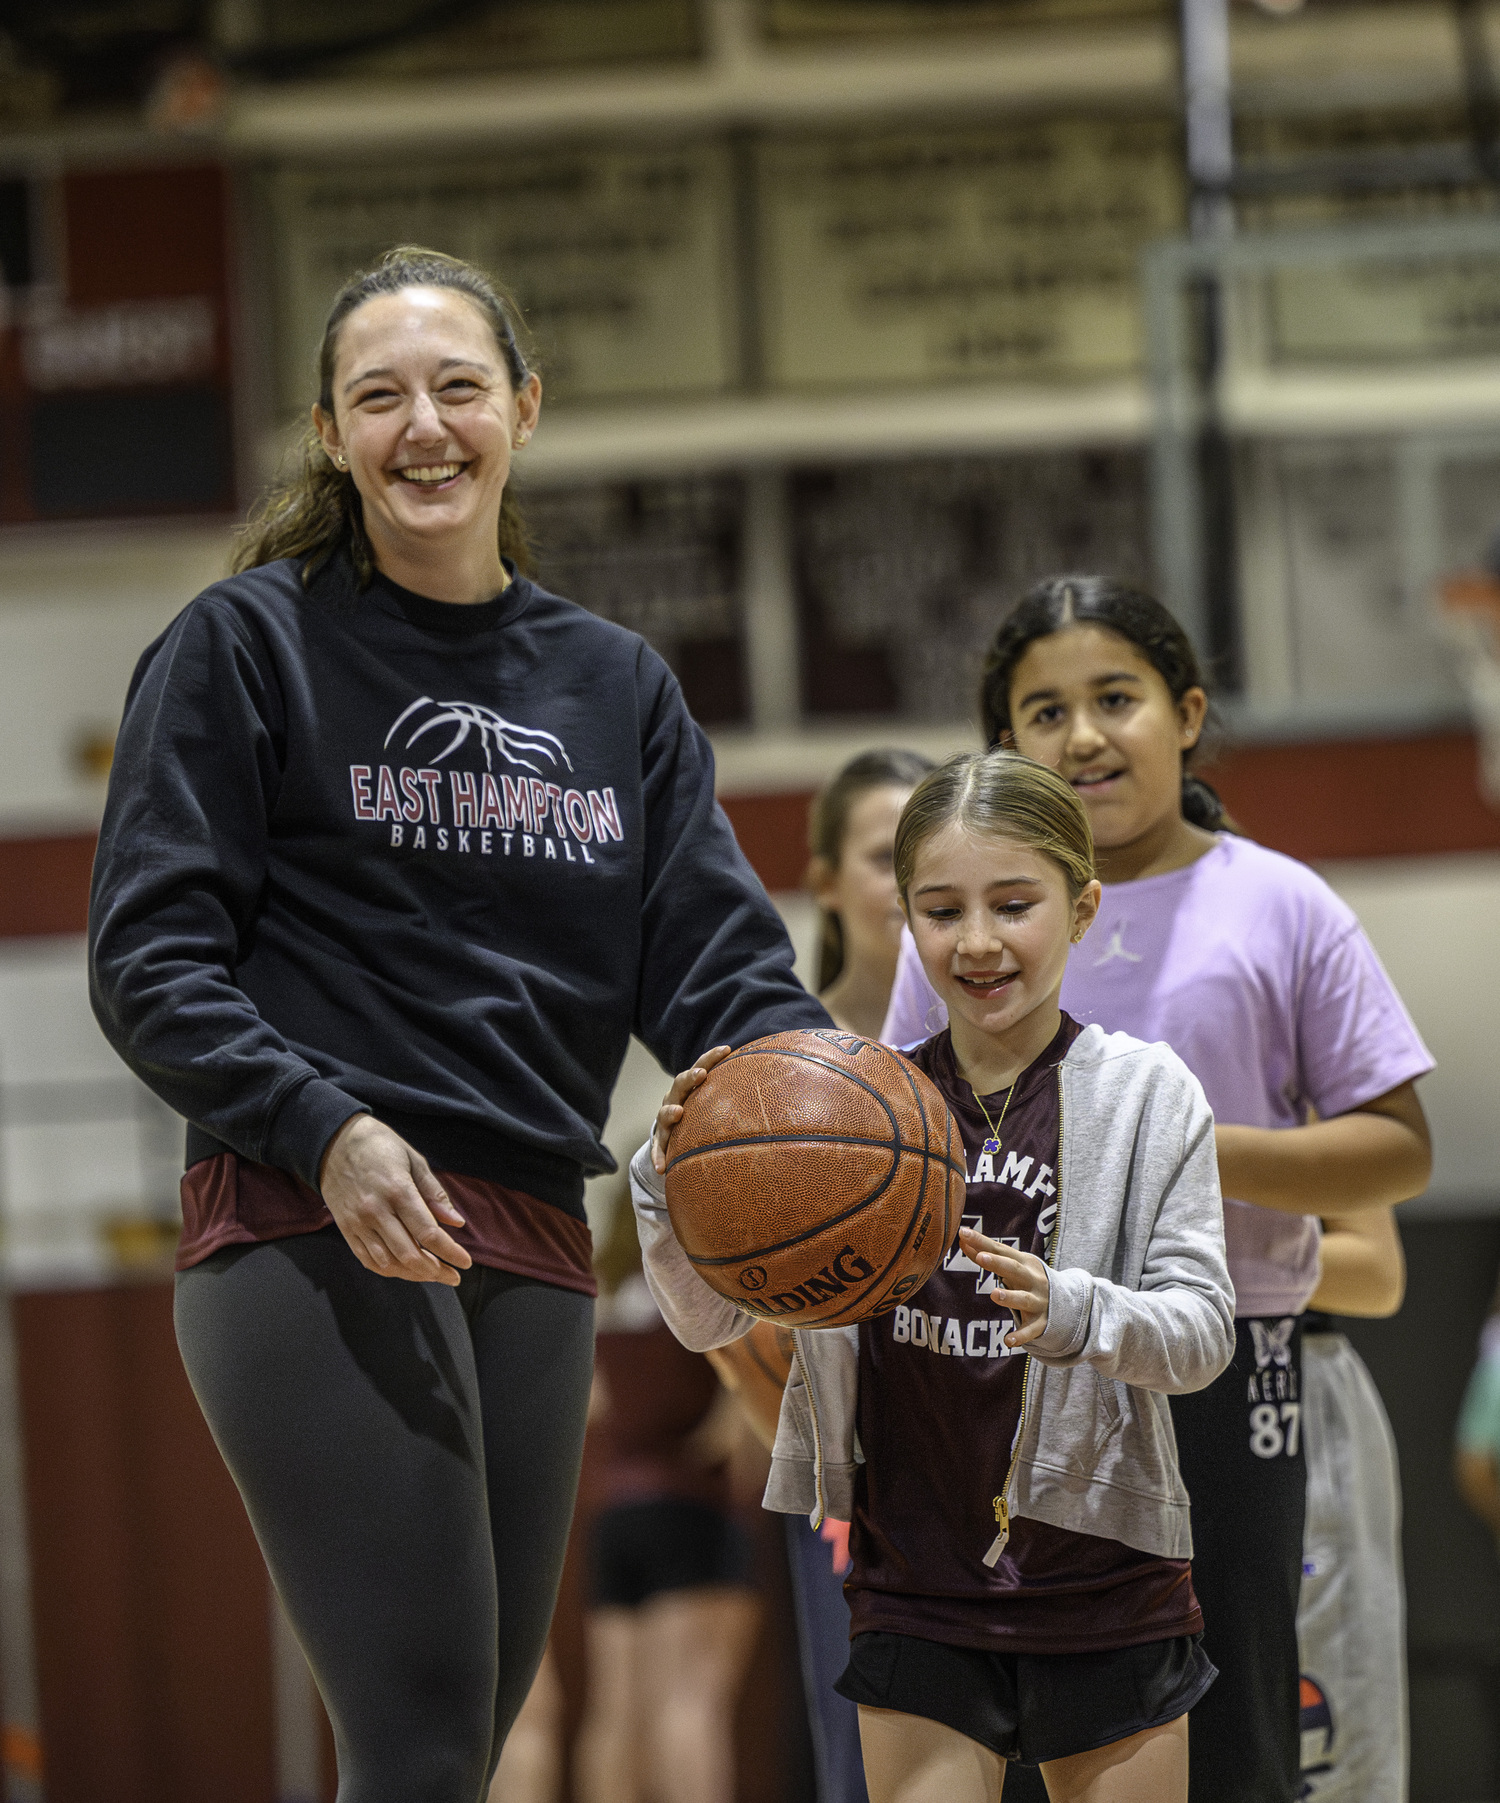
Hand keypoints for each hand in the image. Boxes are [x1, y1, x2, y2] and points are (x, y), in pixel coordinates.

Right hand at [319, 1115, 471, 1285]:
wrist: (333, 1142)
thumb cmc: (380, 1146)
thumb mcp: (414, 1159)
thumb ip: (435, 1193)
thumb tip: (457, 1222)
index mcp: (398, 1191)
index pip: (428, 1233)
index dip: (450, 1252)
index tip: (466, 1263)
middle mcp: (376, 1211)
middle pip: (410, 1254)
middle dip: (436, 1271)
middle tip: (454, 1276)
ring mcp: (358, 1223)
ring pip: (389, 1263)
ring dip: (414, 1275)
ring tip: (434, 1275)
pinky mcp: (346, 1229)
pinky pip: (368, 1260)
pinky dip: (390, 1271)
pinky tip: (406, 1271)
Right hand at [650, 1045, 731, 1172]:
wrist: (673, 1137)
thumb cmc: (699, 1115)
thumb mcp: (711, 1103)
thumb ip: (731, 1095)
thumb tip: (772, 1081)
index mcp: (690, 1088)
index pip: (700, 1066)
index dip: (710, 1057)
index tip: (725, 1049)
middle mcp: (675, 1100)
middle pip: (679, 1085)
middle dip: (690, 1078)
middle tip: (701, 1074)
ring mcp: (666, 1121)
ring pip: (664, 1114)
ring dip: (670, 1112)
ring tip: (678, 1113)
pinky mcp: (660, 1141)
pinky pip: (657, 1148)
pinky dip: (658, 1156)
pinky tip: (662, 1168)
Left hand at [959, 1226, 1050, 1347]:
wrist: (1065, 1302)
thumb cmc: (1027, 1278)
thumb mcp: (1012, 1264)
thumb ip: (986, 1253)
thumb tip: (962, 1238)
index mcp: (1024, 1263)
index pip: (1000, 1250)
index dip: (982, 1242)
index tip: (964, 1233)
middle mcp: (1033, 1280)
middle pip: (1014, 1270)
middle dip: (998, 1263)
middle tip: (981, 1257)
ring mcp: (1038, 1301)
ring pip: (1024, 1299)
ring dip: (1010, 1297)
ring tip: (995, 1294)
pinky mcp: (1040, 1323)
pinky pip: (1031, 1330)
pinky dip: (1021, 1336)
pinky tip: (1007, 1341)